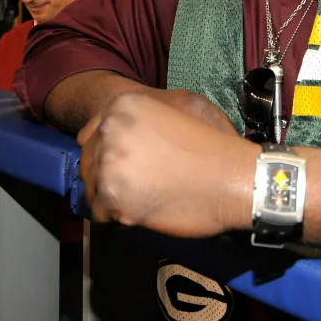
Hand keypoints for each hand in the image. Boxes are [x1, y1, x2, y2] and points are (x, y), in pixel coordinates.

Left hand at [78, 94, 257, 236]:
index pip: (91, 134)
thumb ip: (147, 109)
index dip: (106, 152)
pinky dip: (115, 217)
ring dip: (109, 196)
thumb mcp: (185, 103)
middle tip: (132, 185)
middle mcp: (109, 130)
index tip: (123, 165)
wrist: (233, 178)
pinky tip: (138, 212)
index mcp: (123, 106)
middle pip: (88, 161)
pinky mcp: (113, 198)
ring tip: (137, 199)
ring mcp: (108, 164)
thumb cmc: (214, 143)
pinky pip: (99, 213)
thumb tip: (125, 126)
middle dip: (106, 174)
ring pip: (90, 187)